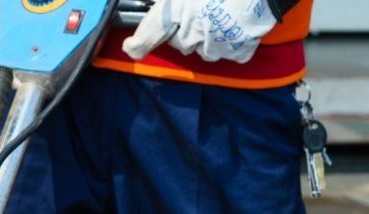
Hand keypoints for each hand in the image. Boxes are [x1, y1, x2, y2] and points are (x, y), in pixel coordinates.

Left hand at [122, 0, 275, 60]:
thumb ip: (177, 4)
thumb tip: (166, 14)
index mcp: (180, 11)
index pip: (149, 33)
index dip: (138, 43)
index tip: (131, 47)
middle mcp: (193, 33)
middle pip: (180, 42)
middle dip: (185, 31)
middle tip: (200, 12)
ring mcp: (215, 47)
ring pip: (202, 49)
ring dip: (207, 37)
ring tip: (221, 16)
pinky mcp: (237, 53)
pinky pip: (228, 52)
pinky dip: (230, 42)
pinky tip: (236, 25)